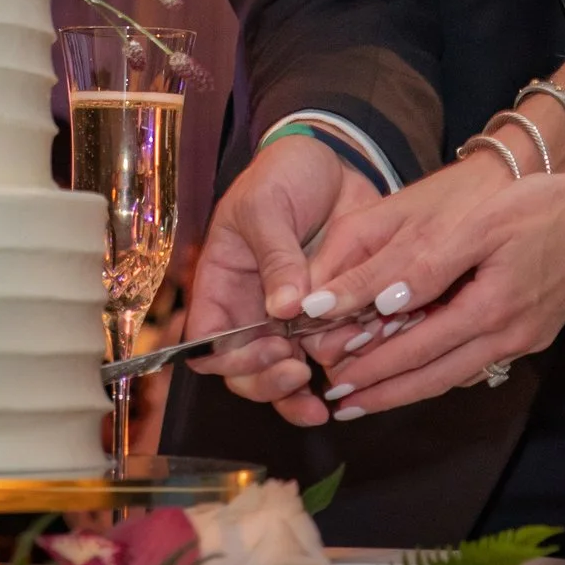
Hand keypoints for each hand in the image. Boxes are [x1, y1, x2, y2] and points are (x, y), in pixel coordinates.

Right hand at [184, 134, 378, 426]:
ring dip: (299, 397)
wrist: (334, 164)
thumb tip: (283, 309)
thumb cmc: (282, 174)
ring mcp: (288, 320)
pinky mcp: (326, 318)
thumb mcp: (267, 204)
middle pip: (245, 371)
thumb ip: (275, 254)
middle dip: (268, 382)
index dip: (231, 359)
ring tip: (325, 401)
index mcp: (222, 285)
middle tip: (299, 374)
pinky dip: (338, 372)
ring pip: (284, 376)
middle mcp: (250, 311)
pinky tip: (355, 374)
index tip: (270, 347)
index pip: (209, 341)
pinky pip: (327, 357)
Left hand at [302, 160, 564, 417]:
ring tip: (367, 395)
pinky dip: (438, 369)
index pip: (416, 350)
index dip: (371, 365)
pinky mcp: (532, 332)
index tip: (331, 376)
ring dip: (408, 387)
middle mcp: (506, 338)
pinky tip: (420, 367)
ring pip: (453, 375)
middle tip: (337, 402)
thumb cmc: (545, 206)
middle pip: (432, 377)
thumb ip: (430, 263)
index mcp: (490, 311)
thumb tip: (382, 301)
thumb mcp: (482, 223)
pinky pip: (474, 361)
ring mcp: (522, 340)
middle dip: (382, 392)